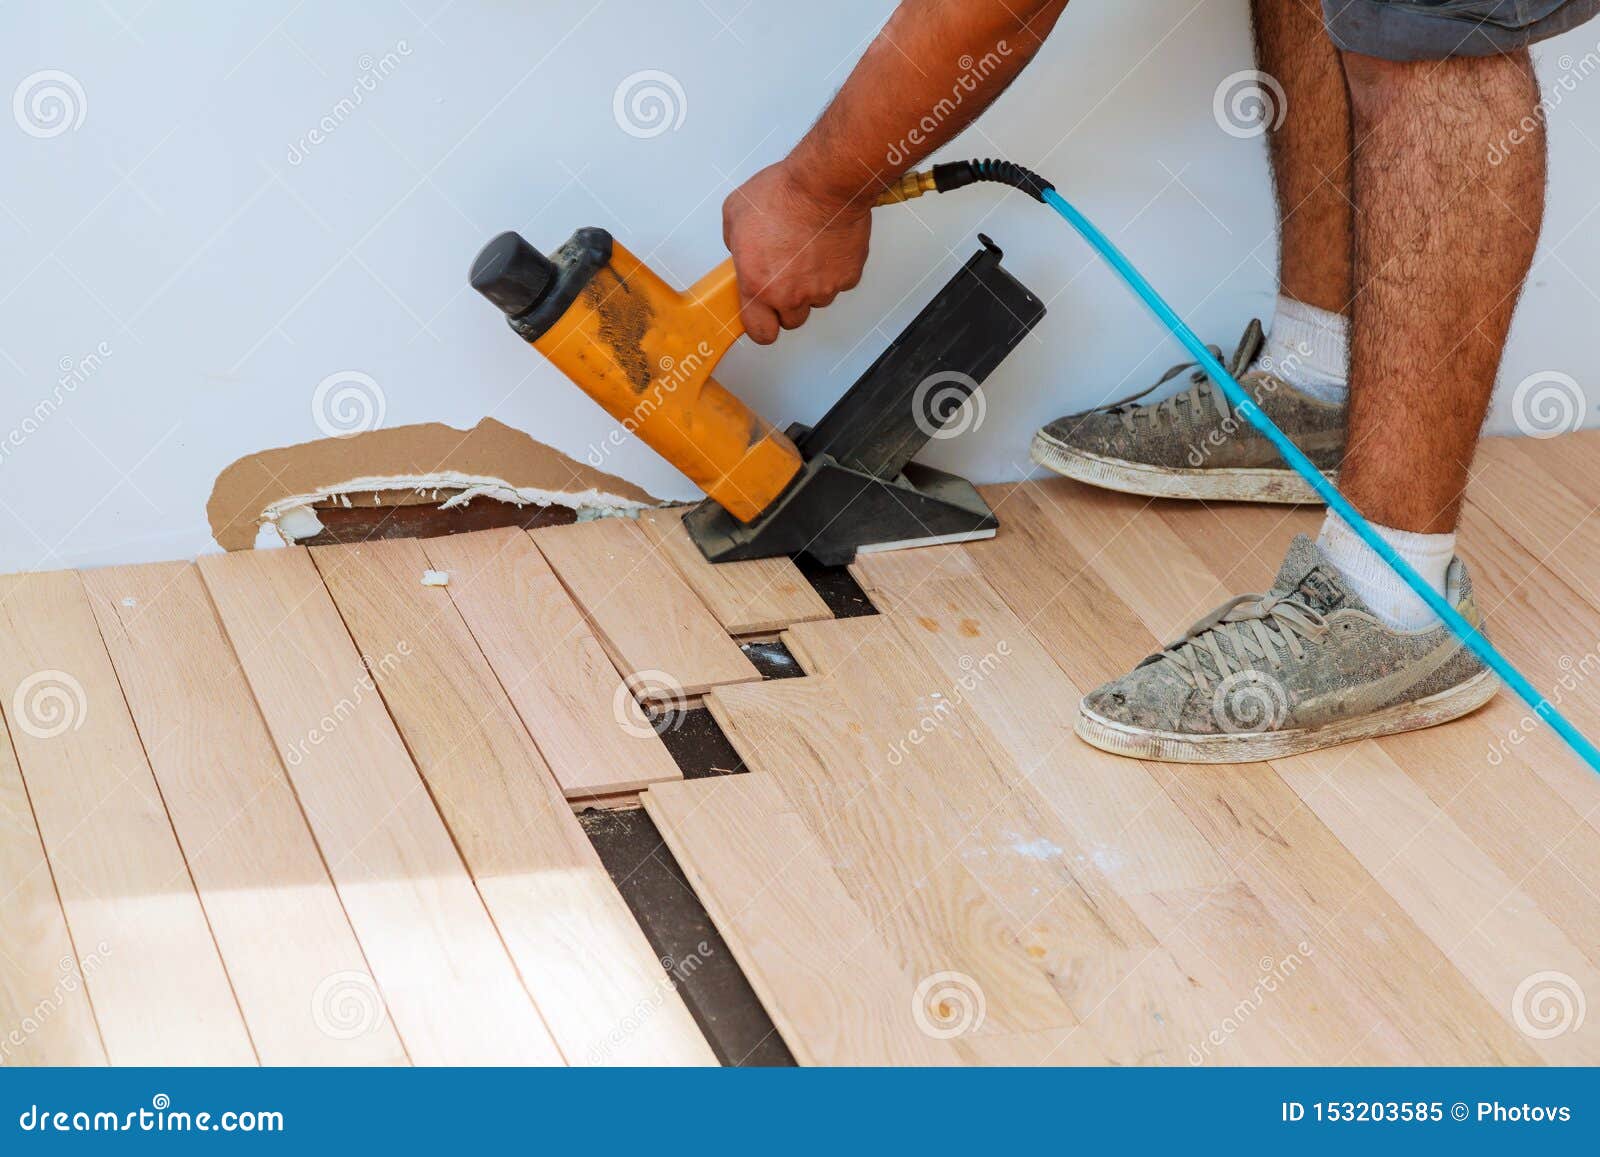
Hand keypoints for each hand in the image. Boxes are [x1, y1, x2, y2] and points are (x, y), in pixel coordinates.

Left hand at [722, 161, 870, 344]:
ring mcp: (821, 288)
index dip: (762, 326)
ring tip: (806, 253)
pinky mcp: (847, 277)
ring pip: (816, 301)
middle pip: (791, 320)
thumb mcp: (735, 215)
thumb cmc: (783, 194)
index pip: (760, 332)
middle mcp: (790, 294)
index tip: (762, 317)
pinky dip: (833, 270)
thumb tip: (741, 251)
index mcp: (758, 284)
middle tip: (785, 276)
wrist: (824, 183)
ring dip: (811, 286)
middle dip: (787, 303)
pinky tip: (825, 246)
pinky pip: (838, 283)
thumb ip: (735, 245)